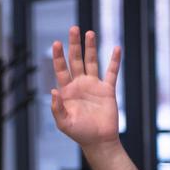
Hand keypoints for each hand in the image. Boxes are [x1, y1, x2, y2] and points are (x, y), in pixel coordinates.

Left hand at [50, 26, 119, 148]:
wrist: (99, 141)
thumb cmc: (79, 133)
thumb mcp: (63, 123)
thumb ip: (57, 108)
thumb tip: (53, 91)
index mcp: (67, 90)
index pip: (61, 69)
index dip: (59, 56)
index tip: (56, 43)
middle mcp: (79, 84)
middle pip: (76, 60)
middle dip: (74, 45)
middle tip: (73, 28)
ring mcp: (94, 85)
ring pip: (92, 62)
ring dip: (91, 47)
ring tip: (89, 32)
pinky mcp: (107, 90)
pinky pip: (111, 72)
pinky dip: (114, 61)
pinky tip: (116, 48)